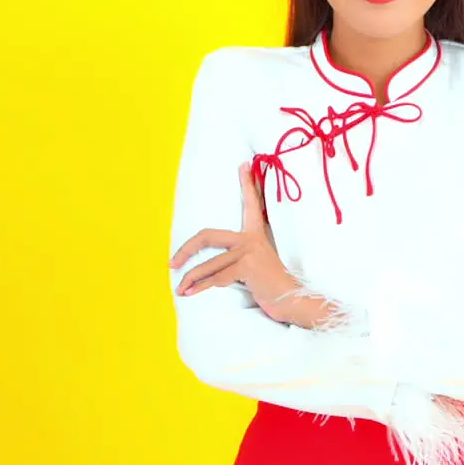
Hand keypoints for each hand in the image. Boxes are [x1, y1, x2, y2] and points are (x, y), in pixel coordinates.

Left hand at [170, 162, 298, 317]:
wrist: (291, 300)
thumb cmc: (272, 285)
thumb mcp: (258, 263)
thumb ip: (242, 255)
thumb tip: (218, 262)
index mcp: (255, 233)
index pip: (251, 204)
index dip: (247, 183)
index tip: (243, 164)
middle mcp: (251, 238)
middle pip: (208, 236)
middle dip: (186, 249)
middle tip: (172, 261)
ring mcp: (248, 250)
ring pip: (209, 264)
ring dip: (191, 279)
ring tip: (181, 289)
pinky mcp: (246, 265)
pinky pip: (216, 278)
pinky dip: (202, 288)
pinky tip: (191, 293)